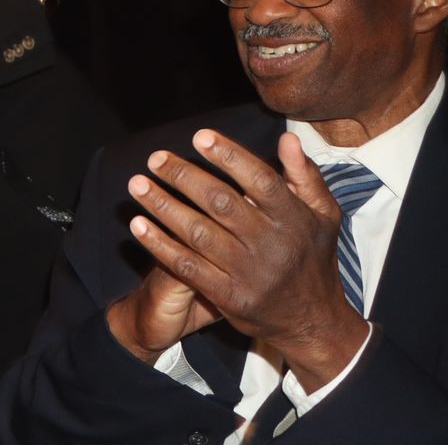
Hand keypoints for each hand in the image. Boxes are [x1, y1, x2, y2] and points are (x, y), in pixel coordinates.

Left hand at [125, 129, 366, 389]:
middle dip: (184, 177)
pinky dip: (160, 244)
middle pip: (221, 203)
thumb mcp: (323, 216)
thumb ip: (305, 176)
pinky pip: (188, 266)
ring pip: (198, 233)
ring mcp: (248, 272)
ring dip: (163, 206)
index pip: (260, 180)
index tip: (198, 137)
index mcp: (294, 219)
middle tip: (155, 158)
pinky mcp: (229, 297)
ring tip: (137, 184)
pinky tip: (137, 224)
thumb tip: (287, 139)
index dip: (229, 156)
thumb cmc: (312, 257)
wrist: (313, 322)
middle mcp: (271, 244)